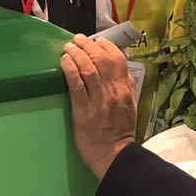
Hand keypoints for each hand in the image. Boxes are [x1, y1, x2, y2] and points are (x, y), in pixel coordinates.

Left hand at [60, 35, 137, 178]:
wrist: (114, 155)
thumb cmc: (120, 132)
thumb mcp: (131, 106)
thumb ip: (128, 88)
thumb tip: (124, 72)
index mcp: (125, 89)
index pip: (118, 58)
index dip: (105, 45)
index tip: (95, 40)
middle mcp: (113, 91)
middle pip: (101, 59)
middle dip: (88, 45)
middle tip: (77, 40)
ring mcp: (99, 101)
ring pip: (88, 68)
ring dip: (77, 54)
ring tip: (68, 47)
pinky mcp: (84, 111)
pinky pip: (77, 85)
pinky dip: (70, 69)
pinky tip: (64, 61)